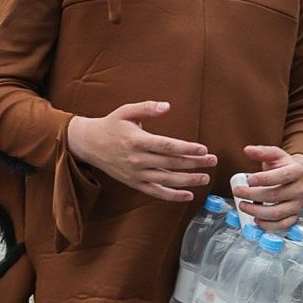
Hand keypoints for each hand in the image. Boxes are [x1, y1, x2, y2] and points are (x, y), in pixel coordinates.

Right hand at [66, 102, 216, 200]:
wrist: (88, 144)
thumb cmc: (111, 125)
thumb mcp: (126, 111)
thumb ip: (147, 107)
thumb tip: (167, 106)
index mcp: (137, 140)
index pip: (167, 146)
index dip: (187, 149)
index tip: (204, 149)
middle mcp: (137, 159)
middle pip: (171, 163)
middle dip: (194, 163)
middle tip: (213, 161)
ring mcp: (135, 174)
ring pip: (166, 180)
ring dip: (188, 181)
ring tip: (205, 178)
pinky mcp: (134, 183)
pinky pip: (156, 193)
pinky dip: (172, 196)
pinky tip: (188, 195)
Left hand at [236, 146, 302, 229]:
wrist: (300, 178)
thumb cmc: (284, 166)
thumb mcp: (275, 155)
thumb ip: (262, 151)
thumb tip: (247, 150)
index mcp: (297, 172)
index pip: (281, 177)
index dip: (264, 179)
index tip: (248, 179)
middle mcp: (300, 189)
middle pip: (275, 195)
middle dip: (252, 195)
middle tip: (237, 192)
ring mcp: (299, 205)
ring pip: (277, 213)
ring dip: (256, 211)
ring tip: (243, 205)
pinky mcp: (295, 216)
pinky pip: (282, 225)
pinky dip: (267, 225)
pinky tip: (255, 218)